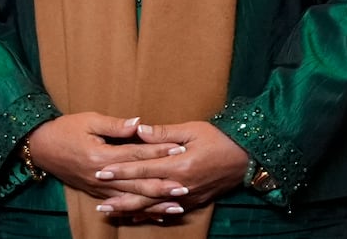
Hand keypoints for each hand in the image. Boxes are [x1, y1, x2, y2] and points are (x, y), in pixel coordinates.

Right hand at [23, 113, 181, 204]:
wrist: (41, 147)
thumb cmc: (64, 129)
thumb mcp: (88, 120)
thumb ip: (115, 125)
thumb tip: (139, 123)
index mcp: (101, 156)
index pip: (136, 155)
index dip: (158, 151)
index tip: (179, 149)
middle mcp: (101, 177)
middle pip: (138, 183)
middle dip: (163, 185)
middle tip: (186, 186)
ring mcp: (99, 188)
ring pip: (132, 199)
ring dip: (155, 203)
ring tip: (177, 205)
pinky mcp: (97, 193)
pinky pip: (121, 205)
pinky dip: (139, 210)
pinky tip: (155, 215)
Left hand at [93, 120, 249, 220]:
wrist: (247, 157)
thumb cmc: (219, 139)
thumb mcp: (192, 129)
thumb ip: (164, 133)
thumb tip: (140, 130)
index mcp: (179, 164)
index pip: (143, 168)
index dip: (121, 170)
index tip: (101, 171)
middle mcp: (181, 184)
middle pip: (145, 193)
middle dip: (120, 196)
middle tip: (99, 202)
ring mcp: (188, 195)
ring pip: (154, 206)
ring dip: (131, 209)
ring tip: (111, 211)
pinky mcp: (194, 200)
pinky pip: (168, 211)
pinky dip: (151, 214)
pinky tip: (136, 217)